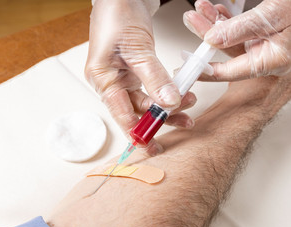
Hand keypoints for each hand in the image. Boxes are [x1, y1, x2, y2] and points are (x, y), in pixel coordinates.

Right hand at [85, 0, 196, 155]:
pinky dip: (165, 91)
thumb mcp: (138, 49)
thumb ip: (154, 78)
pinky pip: (150, 88)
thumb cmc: (119, 15)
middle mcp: (110, 82)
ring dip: (167, 105)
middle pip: (135, 110)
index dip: (138, 132)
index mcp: (102, 78)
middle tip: (184, 121)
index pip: (120, 113)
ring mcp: (122, 77)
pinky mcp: (134, 71)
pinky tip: (180, 94)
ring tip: (189, 106)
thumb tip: (168, 102)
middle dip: (160, 117)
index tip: (153, 146)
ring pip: (146, 100)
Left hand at [185, 0, 290, 81]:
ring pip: (232, 38)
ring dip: (214, 24)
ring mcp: (267, 45)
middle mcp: (269, 57)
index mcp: (273, 62)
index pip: (231, 72)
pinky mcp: (266, 33)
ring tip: (200, 10)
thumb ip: (239, 30)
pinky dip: (228, 20)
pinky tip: (216, 11)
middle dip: (207, 35)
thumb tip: (212, 40)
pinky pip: (241, 30)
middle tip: (191, 21)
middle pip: (228, 52)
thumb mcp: (272, 16)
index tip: (189, 66)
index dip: (207, 69)